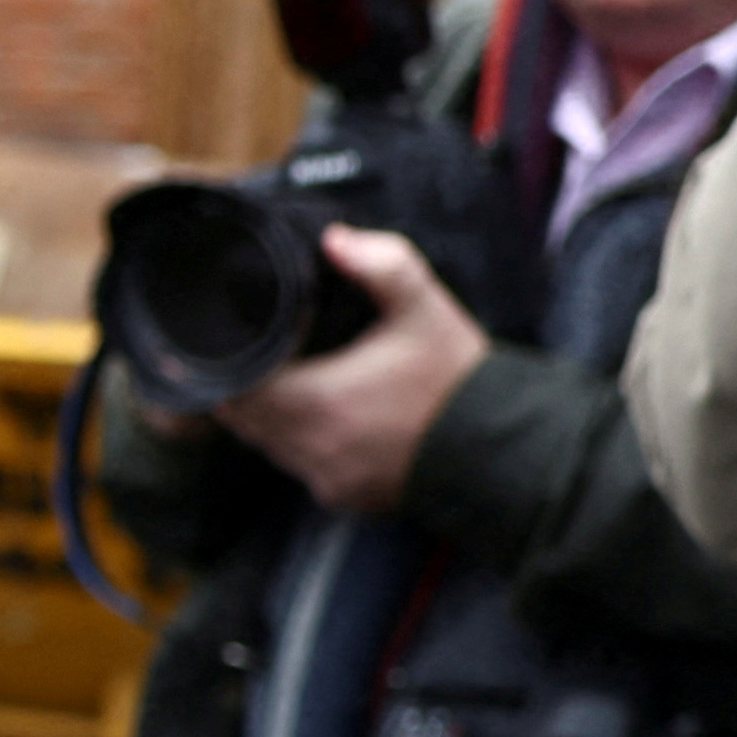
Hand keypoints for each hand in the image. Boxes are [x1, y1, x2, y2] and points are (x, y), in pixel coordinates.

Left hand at [215, 229, 488, 515]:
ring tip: (285, 377)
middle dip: (244, 386)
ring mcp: (326, 479)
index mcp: (316, 402)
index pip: (236, 388)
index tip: (238, 338)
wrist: (506, 448)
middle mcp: (311, 449)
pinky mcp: (345, 497)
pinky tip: (323, 414)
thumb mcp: (424, 307)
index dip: (229, 362)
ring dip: (269, 415)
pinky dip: (300, 441)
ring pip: (268, 445)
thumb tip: (334, 239)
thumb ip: (381, 264)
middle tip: (258, 351)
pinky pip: (300, 467)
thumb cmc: (460, 378)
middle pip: (244, 419)